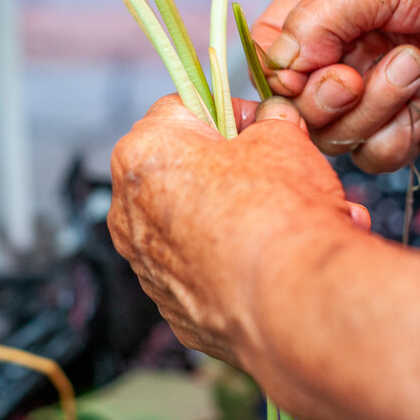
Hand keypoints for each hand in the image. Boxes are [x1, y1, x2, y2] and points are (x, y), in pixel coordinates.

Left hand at [107, 95, 367, 364]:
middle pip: (182, 170)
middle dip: (229, 169)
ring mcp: (146, 266)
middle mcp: (129, 210)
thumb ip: (269, 123)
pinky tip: (272, 265)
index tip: (261, 128)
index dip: (228, 113)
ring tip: (288, 225)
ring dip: (233, 219)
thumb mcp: (284, 137)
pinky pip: (202, 272)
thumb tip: (273, 123)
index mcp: (144, 153)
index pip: (180, 109)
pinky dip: (231, 266)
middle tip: (275, 174)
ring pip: (193, 225)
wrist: (290, 300)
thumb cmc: (278, 210)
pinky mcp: (172, 309)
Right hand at [254, 0, 419, 172]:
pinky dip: (394, 138)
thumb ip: (319, 19)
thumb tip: (278, 66)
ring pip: (335, 134)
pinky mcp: (413, 122)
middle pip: (297, 103)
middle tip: (354, 74)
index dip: (278, 74)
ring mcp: (379, 88)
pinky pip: (376, 155)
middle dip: (323, 97)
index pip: (269, 51)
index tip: (302, 72)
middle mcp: (348, 47)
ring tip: (412, 67)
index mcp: (327, 0)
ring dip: (371, 108)